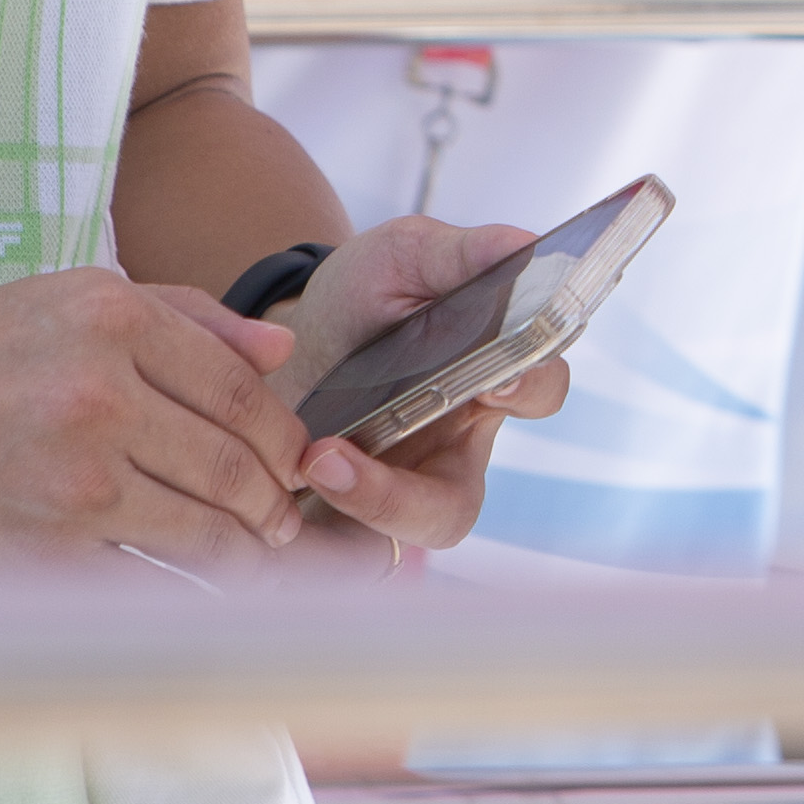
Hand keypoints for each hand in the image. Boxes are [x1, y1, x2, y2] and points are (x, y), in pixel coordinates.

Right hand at [0, 264, 324, 573]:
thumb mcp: (66, 299)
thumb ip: (185, 318)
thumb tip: (284, 354)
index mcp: (112, 319)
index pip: (243, 391)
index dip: (282, 438)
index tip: (291, 462)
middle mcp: (99, 394)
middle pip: (235, 466)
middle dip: (274, 503)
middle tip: (282, 521)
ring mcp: (72, 479)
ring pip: (205, 532)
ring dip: (246, 553)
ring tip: (253, 557)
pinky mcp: (43, 551)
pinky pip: (149, 582)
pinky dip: (188, 591)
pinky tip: (199, 589)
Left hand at [254, 208, 575, 564]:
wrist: (288, 338)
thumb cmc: (366, 297)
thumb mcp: (405, 259)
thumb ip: (459, 254)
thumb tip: (523, 244)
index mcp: (488, 381)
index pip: (538, 389)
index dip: (528, 387)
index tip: (497, 375)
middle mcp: (449, 454)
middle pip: (453, 505)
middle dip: (398, 497)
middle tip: (330, 457)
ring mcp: (394, 495)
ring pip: (385, 548)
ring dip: (340, 516)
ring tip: (302, 465)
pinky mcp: (336, 524)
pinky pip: (324, 558)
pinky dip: (293, 543)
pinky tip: (264, 499)